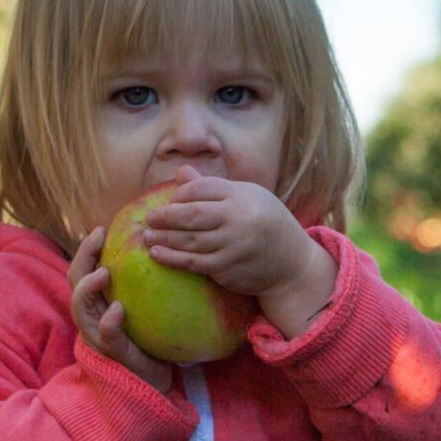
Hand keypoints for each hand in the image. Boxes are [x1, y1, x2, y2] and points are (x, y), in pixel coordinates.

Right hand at [69, 224, 175, 393]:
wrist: (152, 383)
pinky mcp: (114, 354)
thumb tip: (162, 251)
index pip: (81, 272)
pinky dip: (108, 322)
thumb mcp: (142, 309)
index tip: (101, 229)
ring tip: (104, 273)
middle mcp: (91, 319)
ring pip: (80, 308)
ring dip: (88, 288)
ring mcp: (99, 337)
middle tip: (99, 237)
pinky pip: (105, 336)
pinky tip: (117, 310)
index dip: (86, 250)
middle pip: (74, 282)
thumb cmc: (149, 343)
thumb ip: (142, 287)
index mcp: (96, 305)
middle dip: (83, 257)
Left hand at [140, 171, 328, 303]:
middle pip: (192, 214)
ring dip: (164, 238)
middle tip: (149, 218)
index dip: (181, 194)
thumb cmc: (266, 224)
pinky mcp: (228, 269)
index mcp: (242, 196)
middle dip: (166, 216)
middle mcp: (238, 219)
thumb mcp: (247, 198)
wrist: (293, 263)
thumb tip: (181, 172)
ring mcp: (232, 246)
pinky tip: (157, 255)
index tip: (170, 201)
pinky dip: (172, 259)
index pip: (202, 188)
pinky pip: (194, 263)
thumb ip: (213, 188)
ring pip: (189, 240)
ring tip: (147, 237)